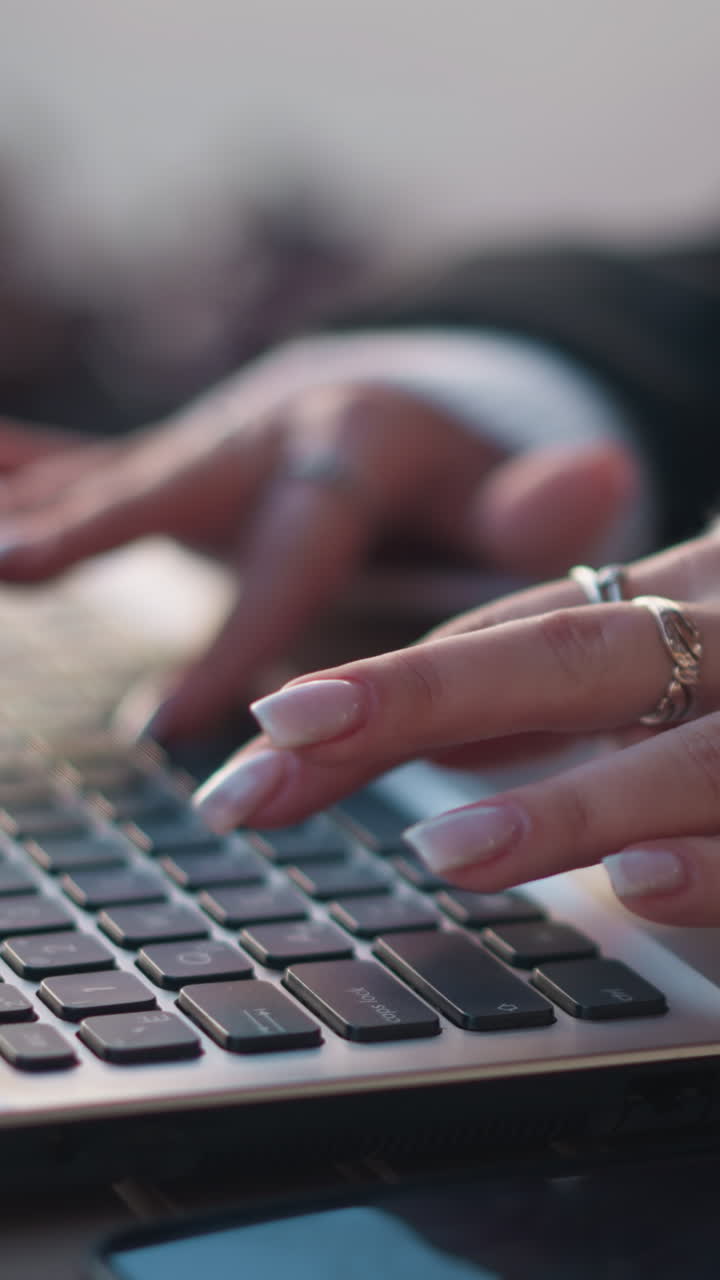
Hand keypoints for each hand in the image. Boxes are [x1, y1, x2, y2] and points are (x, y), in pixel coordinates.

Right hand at [0, 347, 634, 738]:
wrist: (391, 414)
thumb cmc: (451, 487)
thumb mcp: (500, 498)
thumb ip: (536, 510)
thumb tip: (602, 475)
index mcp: (354, 451)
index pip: (299, 551)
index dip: (244, 631)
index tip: (179, 721)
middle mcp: (265, 435)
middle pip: (178, 481)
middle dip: (96, 526)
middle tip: (15, 562)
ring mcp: (207, 443)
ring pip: (111, 469)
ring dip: (33, 496)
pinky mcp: (168, 461)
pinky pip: (82, 462)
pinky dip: (19, 469)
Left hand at [194, 529, 719, 925]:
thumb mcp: (675, 649)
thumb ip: (573, 689)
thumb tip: (442, 738)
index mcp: (678, 596)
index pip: (507, 634)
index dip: (382, 688)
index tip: (262, 736)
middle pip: (569, 654)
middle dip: (417, 702)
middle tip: (281, 746)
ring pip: (692, 749)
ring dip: (568, 802)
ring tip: (445, 851)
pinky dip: (718, 859)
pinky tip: (643, 891)